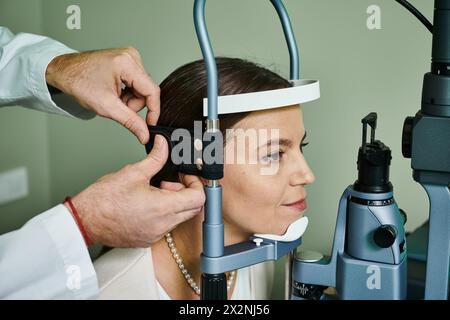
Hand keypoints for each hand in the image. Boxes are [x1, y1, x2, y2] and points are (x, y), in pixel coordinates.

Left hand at [45, 47, 158, 143]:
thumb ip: (130, 121)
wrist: (64, 72)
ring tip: (112, 98)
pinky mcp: (126, 62)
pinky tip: (113, 92)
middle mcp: (131, 57)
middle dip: (133, 104)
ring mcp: (129, 58)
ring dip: (129, 99)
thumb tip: (144, 133)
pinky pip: (135, 83)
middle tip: (116, 106)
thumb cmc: (78, 82)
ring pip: (141, 89)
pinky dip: (126, 93)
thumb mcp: (106, 106)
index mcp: (127, 63)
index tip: (151, 124)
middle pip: (146, 90)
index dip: (153, 110)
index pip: (152, 91)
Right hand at [65, 135, 205, 247]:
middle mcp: (163, 224)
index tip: (186, 175)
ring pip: (180, 218)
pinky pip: (166, 226)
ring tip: (155, 192)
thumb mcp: (133, 172)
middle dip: (187, 192)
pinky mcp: (147, 240)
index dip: (196, 183)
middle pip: (193, 209)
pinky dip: (164, 214)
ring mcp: (155, 235)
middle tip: (169, 182)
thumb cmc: (103, 200)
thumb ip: (155, 158)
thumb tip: (164, 145)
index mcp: (162, 207)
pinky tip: (147, 204)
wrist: (84, 221)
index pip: (198, 197)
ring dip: (175, 203)